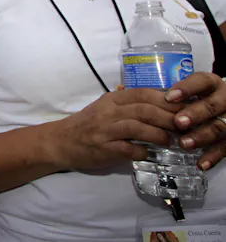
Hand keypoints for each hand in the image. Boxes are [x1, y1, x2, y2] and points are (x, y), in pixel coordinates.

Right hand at [49, 88, 180, 170]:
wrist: (60, 142)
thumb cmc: (85, 125)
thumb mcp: (102, 106)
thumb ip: (122, 99)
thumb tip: (143, 92)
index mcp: (111, 99)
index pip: (142, 93)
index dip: (165, 99)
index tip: (183, 106)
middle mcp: (108, 111)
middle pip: (144, 109)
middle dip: (168, 117)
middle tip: (183, 126)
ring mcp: (105, 130)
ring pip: (137, 127)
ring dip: (158, 134)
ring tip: (171, 141)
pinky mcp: (103, 148)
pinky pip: (128, 148)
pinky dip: (142, 151)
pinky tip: (148, 153)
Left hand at [165, 72, 225, 169]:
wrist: (225, 108)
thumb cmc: (197, 99)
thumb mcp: (188, 90)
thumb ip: (168, 92)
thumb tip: (123, 90)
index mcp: (210, 84)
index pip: (201, 81)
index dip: (186, 89)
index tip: (169, 97)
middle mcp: (223, 99)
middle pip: (212, 105)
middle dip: (194, 114)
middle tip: (177, 122)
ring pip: (219, 127)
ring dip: (201, 136)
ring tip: (184, 144)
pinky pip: (225, 147)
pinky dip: (212, 156)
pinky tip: (200, 164)